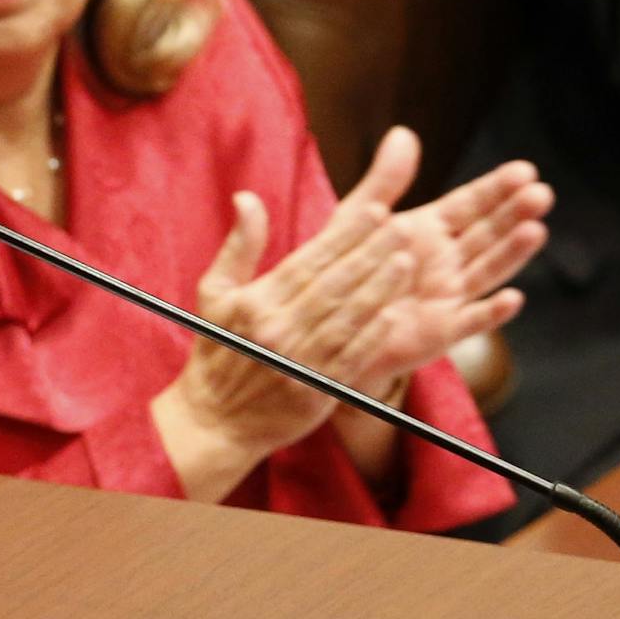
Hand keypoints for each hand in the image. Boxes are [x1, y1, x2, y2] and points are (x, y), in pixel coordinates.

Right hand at [153, 177, 408, 498]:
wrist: (214, 420)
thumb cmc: (218, 349)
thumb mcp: (214, 292)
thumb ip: (240, 245)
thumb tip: (247, 197)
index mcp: (255, 303)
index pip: (308, 262)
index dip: (344, 236)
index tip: (375, 212)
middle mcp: (277, 330)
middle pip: (333, 285)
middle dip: (370, 254)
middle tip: (402, 228)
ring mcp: (297, 362)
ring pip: (346, 319)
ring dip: (378, 290)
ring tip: (405, 262)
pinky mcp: (315, 391)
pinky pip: (348, 359)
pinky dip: (370, 336)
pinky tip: (391, 314)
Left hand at [357, 127, 550, 376]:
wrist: (325, 320)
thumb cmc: (344, 266)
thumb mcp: (359, 217)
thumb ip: (385, 179)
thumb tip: (404, 132)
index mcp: (430, 230)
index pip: (471, 205)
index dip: (497, 189)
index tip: (525, 170)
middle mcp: (447, 262)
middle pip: (488, 234)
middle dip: (514, 214)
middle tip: (540, 193)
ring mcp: (448, 297)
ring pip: (489, 272)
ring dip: (513, 254)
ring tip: (535, 230)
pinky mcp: (440, 331)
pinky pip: (470, 322)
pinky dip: (492, 313)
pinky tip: (512, 298)